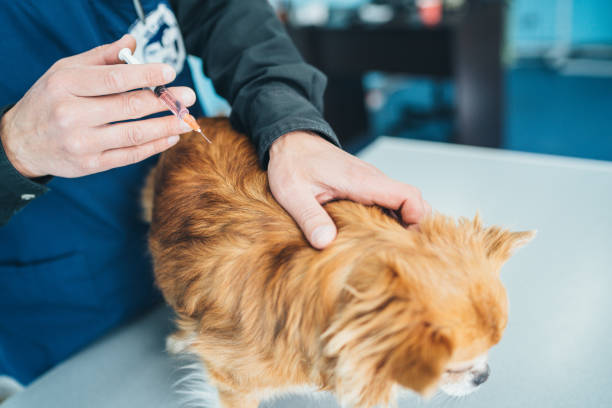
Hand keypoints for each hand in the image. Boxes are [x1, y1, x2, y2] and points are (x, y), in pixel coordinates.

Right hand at [0, 34, 194, 178]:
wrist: (20, 142)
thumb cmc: (49, 100)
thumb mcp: (66, 71)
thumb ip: (101, 57)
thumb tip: (132, 42)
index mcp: (66, 85)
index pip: (114, 79)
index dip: (145, 75)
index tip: (170, 71)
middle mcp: (72, 115)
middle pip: (128, 107)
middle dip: (164, 101)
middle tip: (188, 96)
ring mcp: (82, 143)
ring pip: (134, 134)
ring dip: (166, 126)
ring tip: (188, 119)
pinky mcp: (90, 165)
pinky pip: (130, 155)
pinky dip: (154, 146)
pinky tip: (171, 136)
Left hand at [268, 131, 430, 248]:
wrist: (291, 141)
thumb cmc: (292, 163)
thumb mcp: (293, 194)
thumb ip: (310, 218)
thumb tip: (326, 243)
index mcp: (361, 181)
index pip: (408, 195)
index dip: (417, 218)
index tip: (405, 240)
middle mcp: (372, 180)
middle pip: (412, 202)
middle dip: (412, 227)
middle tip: (397, 253)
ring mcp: (370, 183)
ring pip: (401, 203)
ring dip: (400, 225)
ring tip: (384, 250)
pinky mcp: (364, 188)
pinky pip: (387, 203)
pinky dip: (388, 220)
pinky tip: (372, 238)